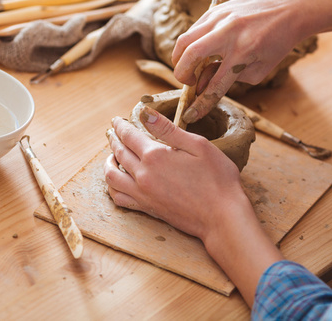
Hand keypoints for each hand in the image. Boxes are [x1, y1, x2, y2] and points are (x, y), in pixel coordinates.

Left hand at [104, 106, 250, 240]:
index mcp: (155, 156)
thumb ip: (169, 129)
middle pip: (119, 153)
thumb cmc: (217, 178)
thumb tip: (145, 113)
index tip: (116, 120)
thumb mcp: (198, 145)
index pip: (129, 136)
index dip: (121, 126)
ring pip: (112, 176)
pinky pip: (119, 197)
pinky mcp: (148, 208)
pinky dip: (113, 187)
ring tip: (112, 155)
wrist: (222, 217)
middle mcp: (143, 175)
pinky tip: (118, 181)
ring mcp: (143, 194)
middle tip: (113, 131)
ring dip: (109, 162)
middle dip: (114, 139)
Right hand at [172, 0, 314, 122]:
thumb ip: (231, 79)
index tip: (190, 115)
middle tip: (188, 83)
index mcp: (243, 52)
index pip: (215, 85)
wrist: (289, 7)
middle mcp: (228, 33)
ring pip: (184, 40)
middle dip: (181, 75)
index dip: (200, 104)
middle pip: (190, 56)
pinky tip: (198, 52)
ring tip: (188, 68)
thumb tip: (203, 84)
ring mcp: (219, 18)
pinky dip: (189, 44)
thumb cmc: (277, 41)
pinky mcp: (215, 10)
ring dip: (179, 59)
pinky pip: (192, 30)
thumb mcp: (261, 68)